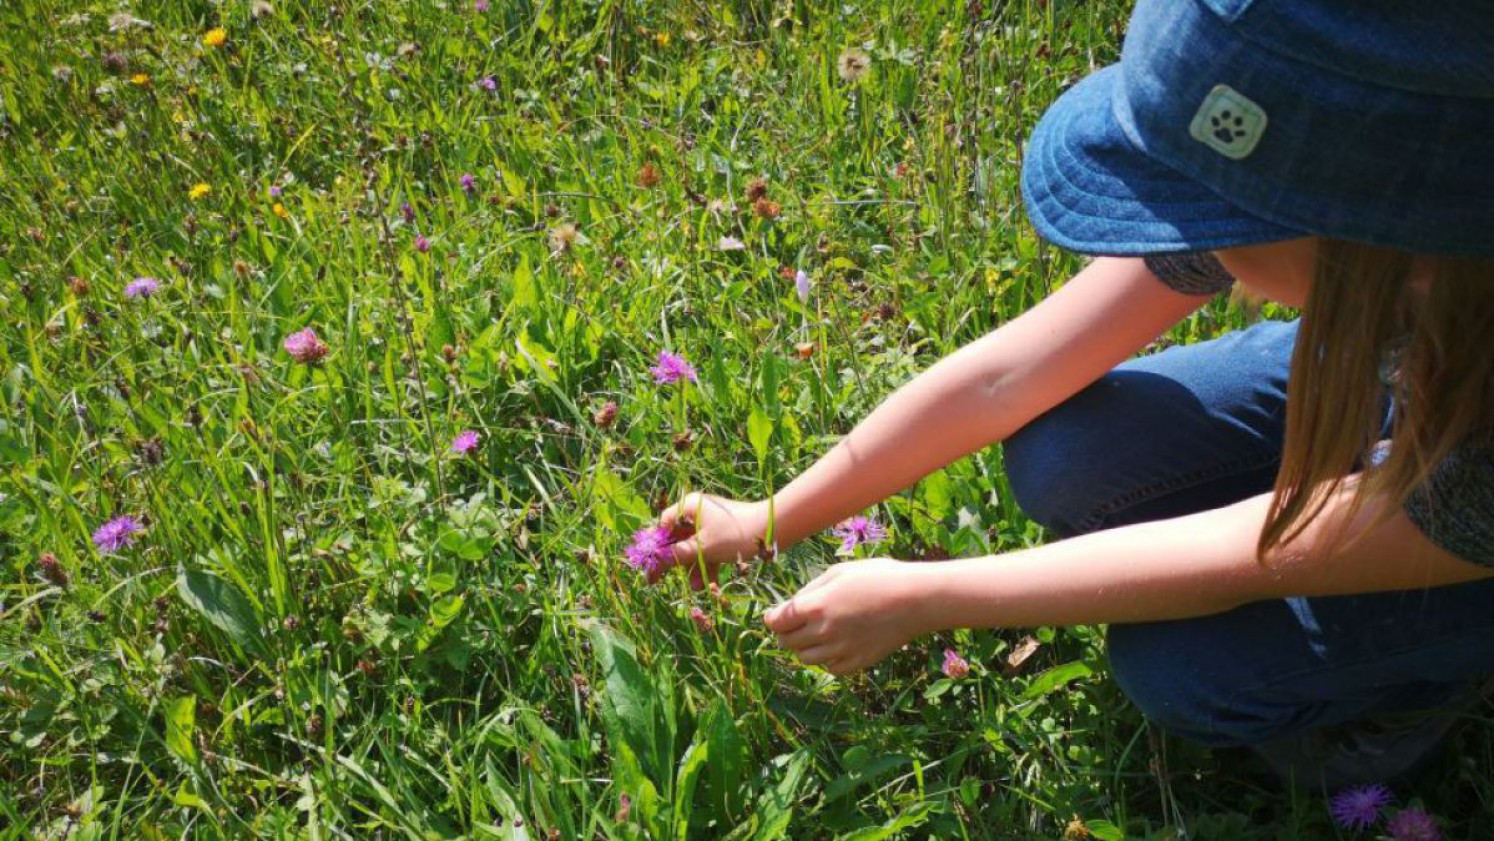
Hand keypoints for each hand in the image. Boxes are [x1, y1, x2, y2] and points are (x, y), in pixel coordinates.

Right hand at [650, 493, 772, 588]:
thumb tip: (652, 565)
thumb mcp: (702, 548)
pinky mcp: (723, 533)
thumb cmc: (735, 534)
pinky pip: (708, 549)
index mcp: (689, 507)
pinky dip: (708, 564)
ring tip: (698, 587)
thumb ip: (675, 556)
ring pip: (694, 547)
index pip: (663, 526)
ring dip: (693, 567)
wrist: (774, 530)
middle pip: (677, 539)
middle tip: (662, 582)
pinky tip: (710, 584)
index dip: (656, 548)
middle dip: (677, 562)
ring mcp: (711, 522)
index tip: (650, 567)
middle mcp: (698, 511)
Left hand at [763, 558, 930, 675]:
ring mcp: (841, 650)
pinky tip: (837, 645)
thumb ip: (811, 589)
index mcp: (815, 606)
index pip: (776, 622)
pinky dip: (828, 660)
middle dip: (787, 633)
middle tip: (795, 624)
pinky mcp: (858, 662)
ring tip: (818, 634)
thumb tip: (792, 604)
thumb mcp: (840, 572)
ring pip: (806, 659)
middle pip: (787, 643)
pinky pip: (831, 669)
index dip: (773, 619)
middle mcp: (824, 632)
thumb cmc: (879, 577)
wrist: (916, 599)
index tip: (776, 617)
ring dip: (805, 647)